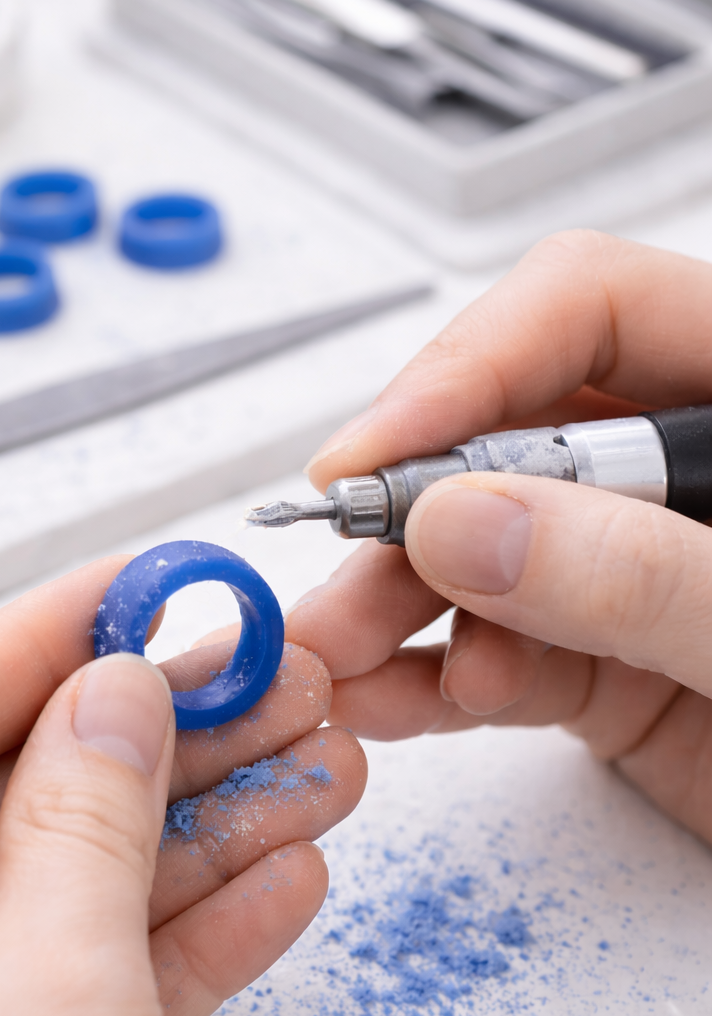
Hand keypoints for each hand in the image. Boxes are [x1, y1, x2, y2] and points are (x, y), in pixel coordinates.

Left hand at [0, 556, 363, 1015]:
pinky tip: (277, 882)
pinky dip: (176, 947)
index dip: (40, 641)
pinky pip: (69, 1003)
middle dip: (146, 745)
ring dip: (186, 838)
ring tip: (310, 769)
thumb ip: (86, 826)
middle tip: (260, 677)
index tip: (147, 584)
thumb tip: (121, 694)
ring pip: (44, 904)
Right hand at [290, 229, 711, 846]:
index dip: (468, 368)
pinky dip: (442, 681)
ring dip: (402, 604)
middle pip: (512, 436)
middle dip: (411, 505)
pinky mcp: (623, 671)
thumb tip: (471, 523)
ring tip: (341, 654)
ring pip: (488, 555)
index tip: (381, 454)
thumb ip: (650, 576)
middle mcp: (693, 473)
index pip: (587, 312)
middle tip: (339, 564)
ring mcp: (650, 573)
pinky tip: (402, 703)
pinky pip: (505, 655)